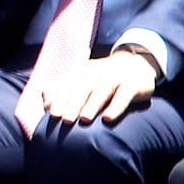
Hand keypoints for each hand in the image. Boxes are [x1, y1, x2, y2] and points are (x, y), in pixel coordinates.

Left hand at [17, 46, 159, 128]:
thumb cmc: (104, 80)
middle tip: (64, 120)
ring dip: (92, 105)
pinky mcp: (133, 85)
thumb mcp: (84, 82)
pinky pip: (124, 96)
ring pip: (101, 91)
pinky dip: (116, 107)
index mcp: (82, 73)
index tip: (51, 114)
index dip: (59, 99)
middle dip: (72, 104)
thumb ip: (64, 92)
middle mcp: (96, 73)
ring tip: (84, 119)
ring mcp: (115, 78)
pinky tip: (108, 118)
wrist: (138, 64)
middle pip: (82, 88)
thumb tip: (46, 104)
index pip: (68, 86)